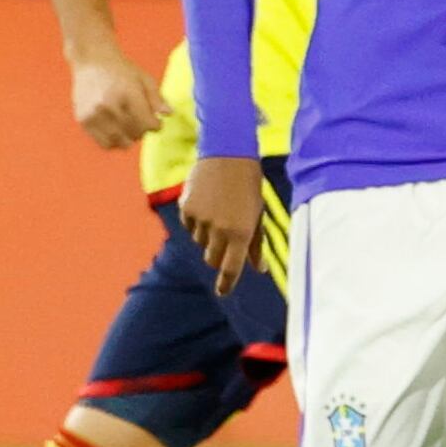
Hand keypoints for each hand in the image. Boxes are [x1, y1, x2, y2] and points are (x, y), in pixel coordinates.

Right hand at [68, 48, 167, 148]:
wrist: (91, 60)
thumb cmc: (121, 70)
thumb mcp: (144, 79)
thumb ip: (157, 97)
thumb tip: (169, 114)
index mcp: (127, 93)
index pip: (147, 124)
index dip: (156, 126)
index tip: (156, 122)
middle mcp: (109, 104)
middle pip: (134, 134)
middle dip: (143, 131)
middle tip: (142, 123)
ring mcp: (94, 114)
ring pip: (119, 142)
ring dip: (129, 139)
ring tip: (129, 128)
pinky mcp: (84, 120)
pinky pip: (104, 143)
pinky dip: (114, 141)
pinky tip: (117, 130)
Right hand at [179, 155, 265, 296]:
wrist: (227, 154)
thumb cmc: (248, 185)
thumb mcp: (257, 214)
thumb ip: (256, 243)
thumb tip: (259, 268)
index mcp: (241, 232)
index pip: (231, 268)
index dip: (226, 283)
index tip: (222, 292)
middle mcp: (220, 229)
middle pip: (212, 258)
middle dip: (218, 254)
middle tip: (225, 237)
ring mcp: (201, 219)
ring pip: (200, 242)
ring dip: (207, 235)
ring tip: (218, 210)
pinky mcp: (186, 208)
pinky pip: (188, 226)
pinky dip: (195, 221)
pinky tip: (206, 202)